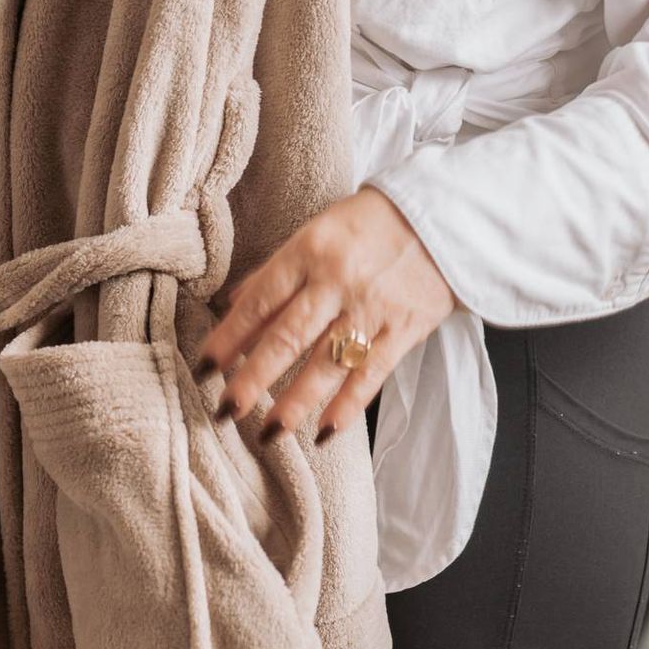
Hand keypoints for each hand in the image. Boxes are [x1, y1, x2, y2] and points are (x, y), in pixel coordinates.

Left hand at [199, 186, 458, 442]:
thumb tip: (231, 304)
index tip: (205, 367)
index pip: (261, 299)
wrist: (442, 217)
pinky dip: (349, 404)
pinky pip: (372, 374)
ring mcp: (372, 307)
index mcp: (310, 250)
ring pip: (327, 362)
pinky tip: (326, 430)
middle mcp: (338, 280)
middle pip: (288, 335)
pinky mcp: (405, 328)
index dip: (230, 335)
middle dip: (254, 377)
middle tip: (227, 409)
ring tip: (270, 431)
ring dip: (296, 401)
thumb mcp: (316, 233)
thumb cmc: (368, 224)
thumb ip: (276, 271)